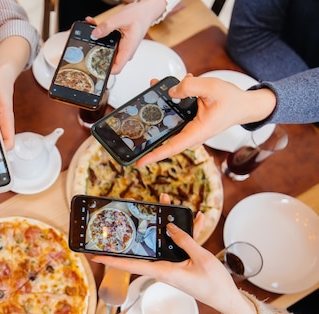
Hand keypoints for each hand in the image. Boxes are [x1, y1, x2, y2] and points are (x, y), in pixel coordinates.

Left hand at [88, 0, 165, 73]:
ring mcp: (122, 49)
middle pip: (108, 62)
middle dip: (97, 55)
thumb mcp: (121, 18)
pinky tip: (96, 28)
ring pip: (106, 53)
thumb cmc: (139, 15)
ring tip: (93, 32)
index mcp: (128, 49)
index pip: (116, 68)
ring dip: (98, 44)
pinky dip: (101, 38)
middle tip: (89, 46)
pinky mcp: (119, 45)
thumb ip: (107, 26)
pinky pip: (107, 46)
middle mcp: (125, 51)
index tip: (94, 66)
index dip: (105, 70)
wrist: (145, 11)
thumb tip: (95, 34)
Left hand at [91, 195, 257, 313]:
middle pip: (145, 247)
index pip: (131, 266)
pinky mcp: (182, 262)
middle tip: (130, 211)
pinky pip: (180, 244)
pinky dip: (188, 231)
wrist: (227, 298)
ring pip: (163, 240)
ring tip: (165, 201)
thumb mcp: (200, 259)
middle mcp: (164, 268)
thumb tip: (169, 227)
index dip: (112, 261)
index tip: (95, 256)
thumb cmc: (214, 284)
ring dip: (167, 222)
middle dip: (139, 228)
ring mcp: (173, 265)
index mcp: (164, 271)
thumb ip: (184, 241)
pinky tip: (194, 218)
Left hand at [135, 74, 276, 165]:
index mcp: (198, 132)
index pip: (171, 148)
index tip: (139, 163)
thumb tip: (171, 90)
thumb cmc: (233, 101)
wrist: (245, 104)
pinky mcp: (189, 120)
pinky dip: (168, 100)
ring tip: (150, 91)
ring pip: (168, 121)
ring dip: (158, 108)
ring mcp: (189, 128)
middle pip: (164, 137)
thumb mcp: (212, 88)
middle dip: (148, 130)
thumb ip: (190, 87)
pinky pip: (174, 113)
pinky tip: (164, 86)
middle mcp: (191, 133)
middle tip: (132, 126)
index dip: (154, 155)